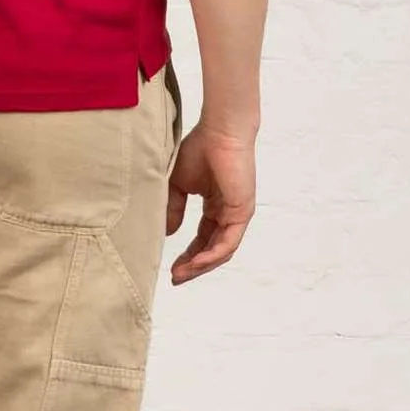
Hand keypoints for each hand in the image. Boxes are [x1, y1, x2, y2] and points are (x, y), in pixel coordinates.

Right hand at [165, 120, 256, 283]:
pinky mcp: (242, 212)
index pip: (202, 239)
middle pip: (212, 250)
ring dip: (201, 265)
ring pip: (221, 251)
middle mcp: (228, 214)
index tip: (170, 268)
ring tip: (182, 273)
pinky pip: (228, 243)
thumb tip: (167, 234)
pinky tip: (197, 263)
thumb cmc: (200, 149)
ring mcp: (237, 215)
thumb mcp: (178, 185)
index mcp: (215, 206)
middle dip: (193, 267)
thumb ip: (173, 209)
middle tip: (175, 278)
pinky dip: (212, 255)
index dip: (187, 256)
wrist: (219, 132)